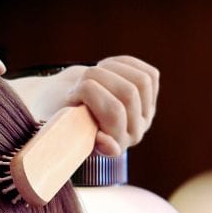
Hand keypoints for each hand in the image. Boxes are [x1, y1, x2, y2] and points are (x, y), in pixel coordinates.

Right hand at [8, 56, 158, 155]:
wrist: (67, 105)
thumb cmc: (60, 117)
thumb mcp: (63, 126)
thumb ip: (82, 136)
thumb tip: (112, 147)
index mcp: (113, 146)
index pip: (113, 111)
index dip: (89, 93)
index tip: (69, 97)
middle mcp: (133, 134)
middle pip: (128, 93)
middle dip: (97, 77)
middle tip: (77, 83)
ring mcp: (145, 115)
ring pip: (140, 80)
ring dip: (111, 69)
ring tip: (92, 74)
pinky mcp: (151, 98)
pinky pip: (148, 73)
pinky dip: (124, 64)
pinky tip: (106, 69)